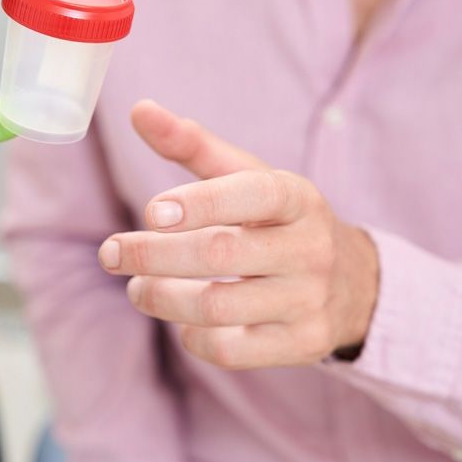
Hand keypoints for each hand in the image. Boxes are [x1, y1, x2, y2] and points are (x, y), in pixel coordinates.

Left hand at [97, 100, 379, 369]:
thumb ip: (194, 145)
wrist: (352, 283)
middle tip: (110, 253)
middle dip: (153, 255)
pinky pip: (230, 351)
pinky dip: (192, 336)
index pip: (254, 194)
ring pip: (218, 307)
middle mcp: (310, 248)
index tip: (149, 212)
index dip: (200, 203)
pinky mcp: (301, 344)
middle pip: (222, 254)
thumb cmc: (279, 221)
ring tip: (138, 287)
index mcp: (298, 197)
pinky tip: (181, 320)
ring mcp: (308, 300)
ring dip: (161, 298)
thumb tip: (139, 110)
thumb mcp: (250, 178)